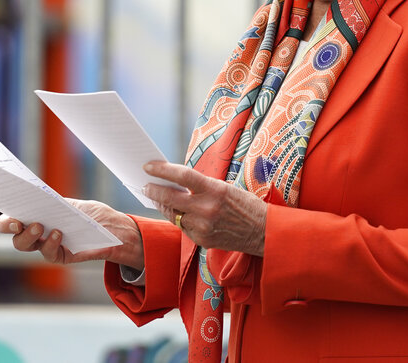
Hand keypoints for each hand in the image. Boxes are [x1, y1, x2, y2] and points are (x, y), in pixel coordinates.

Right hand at [0, 199, 143, 269]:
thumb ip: (55, 204)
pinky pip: (48, 253)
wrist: (115, 230)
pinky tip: (58, 234)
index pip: (12, 216)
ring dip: (28, 235)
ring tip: (39, 226)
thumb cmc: (92, 214)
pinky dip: (50, 243)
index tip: (6, 207)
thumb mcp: (73, 205)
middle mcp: (36, 232)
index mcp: (36, 215)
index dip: (5, 215)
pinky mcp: (59, 256)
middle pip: (13, 233)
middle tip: (16, 221)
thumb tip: (36, 199)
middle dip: (9, 226)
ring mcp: (45, 245)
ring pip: (24, 245)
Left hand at [142, 161, 266, 256]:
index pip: (182, 175)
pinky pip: (183, 227)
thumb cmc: (245, 205)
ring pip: (173, 214)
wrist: (263, 232)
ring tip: (157, 198)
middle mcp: (206, 209)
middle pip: (169, 197)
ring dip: (163, 205)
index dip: (162, 169)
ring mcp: (202, 227)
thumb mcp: (225, 188)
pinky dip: (179, 219)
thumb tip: (175, 182)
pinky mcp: (202, 240)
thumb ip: (201, 186)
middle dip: (153, 190)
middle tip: (144, 185)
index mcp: (214, 190)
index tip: (148, 166)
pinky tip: (177, 212)